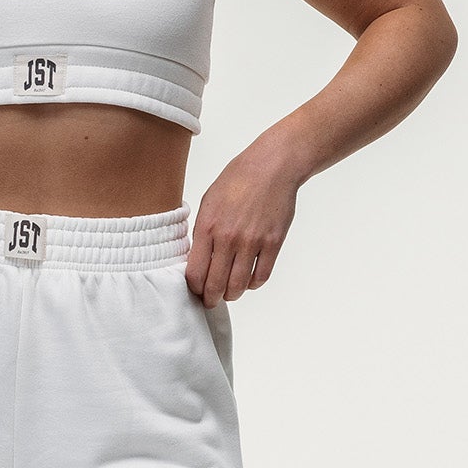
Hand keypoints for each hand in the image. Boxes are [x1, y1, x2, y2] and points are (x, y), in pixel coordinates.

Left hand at [187, 143, 298, 305]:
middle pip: (215, 284)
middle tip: (210, 301)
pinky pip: (261, 276)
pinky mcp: (273, 243)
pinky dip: (253, 284)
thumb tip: (197, 259)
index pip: (195, 273)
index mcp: (207, 227)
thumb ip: (202, 232)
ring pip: (238, 285)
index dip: (194, 288)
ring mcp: (252, 242)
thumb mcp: (208, 201)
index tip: (195, 291)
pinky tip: (249, 281)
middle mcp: (228, 238)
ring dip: (232, 294)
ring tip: (230, 294)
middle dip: (211, 298)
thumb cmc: (237, 180)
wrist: (271, 166)